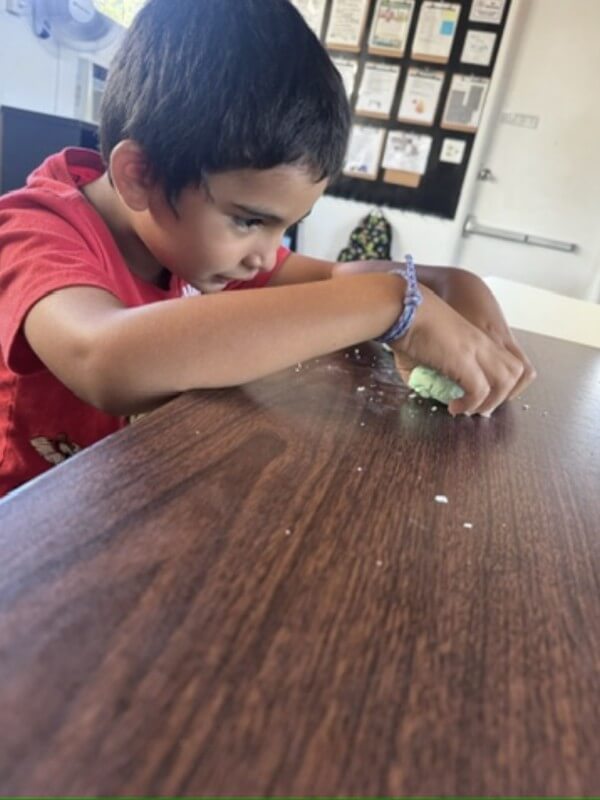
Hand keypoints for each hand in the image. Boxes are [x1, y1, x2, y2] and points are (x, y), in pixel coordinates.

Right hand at [393, 283, 527, 415]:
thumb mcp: (427, 349)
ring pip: (507, 381)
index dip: (500, 385)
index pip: (510, 362)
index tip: (478, 397)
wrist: (402, 308)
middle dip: (503, 396)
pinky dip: (470, 404)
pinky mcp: (463, 359)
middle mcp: (484, 342)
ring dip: (490, 402)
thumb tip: (426, 389)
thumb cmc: (408, 325)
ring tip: (469, 408)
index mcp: (479, 338)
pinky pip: (480, 390)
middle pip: (518, 372)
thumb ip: (431, 370)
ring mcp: (476, 349)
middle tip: (479, 407)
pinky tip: (454, 406)